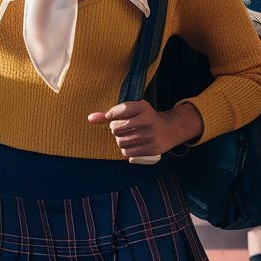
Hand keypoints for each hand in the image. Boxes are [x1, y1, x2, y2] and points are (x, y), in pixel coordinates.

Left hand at [86, 100, 203, 159]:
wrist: (171, 129)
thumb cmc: (146, 118)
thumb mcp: (133, 110)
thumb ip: (110, 113)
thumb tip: (90, 118)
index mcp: (143, 107)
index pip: (120, 110)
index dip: (111, 115)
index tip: (112, 117)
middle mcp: (148, 120)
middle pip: (117, 129)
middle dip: (115, 130)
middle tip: (121, 129)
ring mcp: (151, 136)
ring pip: (121, 142)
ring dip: (120, 141)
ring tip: (127, 137)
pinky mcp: (152, 149)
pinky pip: (128, 153)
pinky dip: (126, 150)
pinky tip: (132, 144)